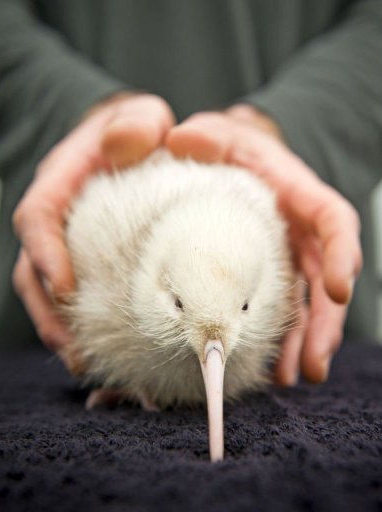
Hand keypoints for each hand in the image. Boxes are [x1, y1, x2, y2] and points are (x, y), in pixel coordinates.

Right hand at [13, 93, 174, 366]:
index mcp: (62, 182)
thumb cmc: (141, 132)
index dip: (44, 253)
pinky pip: (76, 297)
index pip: (37, 217)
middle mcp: (58, 219)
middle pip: (34, 270)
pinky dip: (84, 325)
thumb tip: (121, 146)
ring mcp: (68, 244)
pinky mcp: (85, 262)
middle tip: (73, 350)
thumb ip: (136, 122)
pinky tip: (104, 348)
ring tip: (85, 363)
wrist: (141, 145)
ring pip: (48, 293)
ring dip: (62, 330)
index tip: (63, 288)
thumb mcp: (142, 116)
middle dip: (48, 312)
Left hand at [166, 106, 361, 384]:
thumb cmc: (218, 146)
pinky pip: (283, 310)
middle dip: (325, 323)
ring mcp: (286, 255)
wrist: (219, 161)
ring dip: (304, 342)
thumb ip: (201, 136)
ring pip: (307, 303)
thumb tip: (178, 138)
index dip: (342, 253)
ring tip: (292, 379)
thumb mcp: (211, 133)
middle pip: (326, 277)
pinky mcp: (270, 273)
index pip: (333, 219)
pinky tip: (268, 368)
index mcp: (294, 191)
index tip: (339, 289)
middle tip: (311, 365)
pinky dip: (280, 339)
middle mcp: (298, 228)